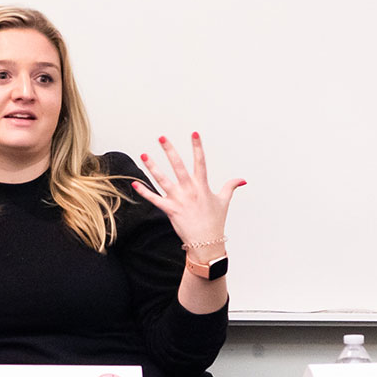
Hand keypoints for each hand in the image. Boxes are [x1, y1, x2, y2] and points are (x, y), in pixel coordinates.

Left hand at [130, 133, 245, 251]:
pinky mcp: (170, 210)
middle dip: (169, 151)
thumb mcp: (224, 202)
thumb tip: (242, 180)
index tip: (194, 133)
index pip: (200, 162)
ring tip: (143, 154)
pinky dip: (144, 191)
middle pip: (178, 166)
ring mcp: (179, 200)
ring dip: (152, 167)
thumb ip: (231, 187)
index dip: (197, 147)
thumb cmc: (215, 222)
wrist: (206, 243)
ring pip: (162, 180)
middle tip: (162, 137)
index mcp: (202, 186)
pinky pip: (154, 199)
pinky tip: (134, 183)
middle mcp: (190, 190)